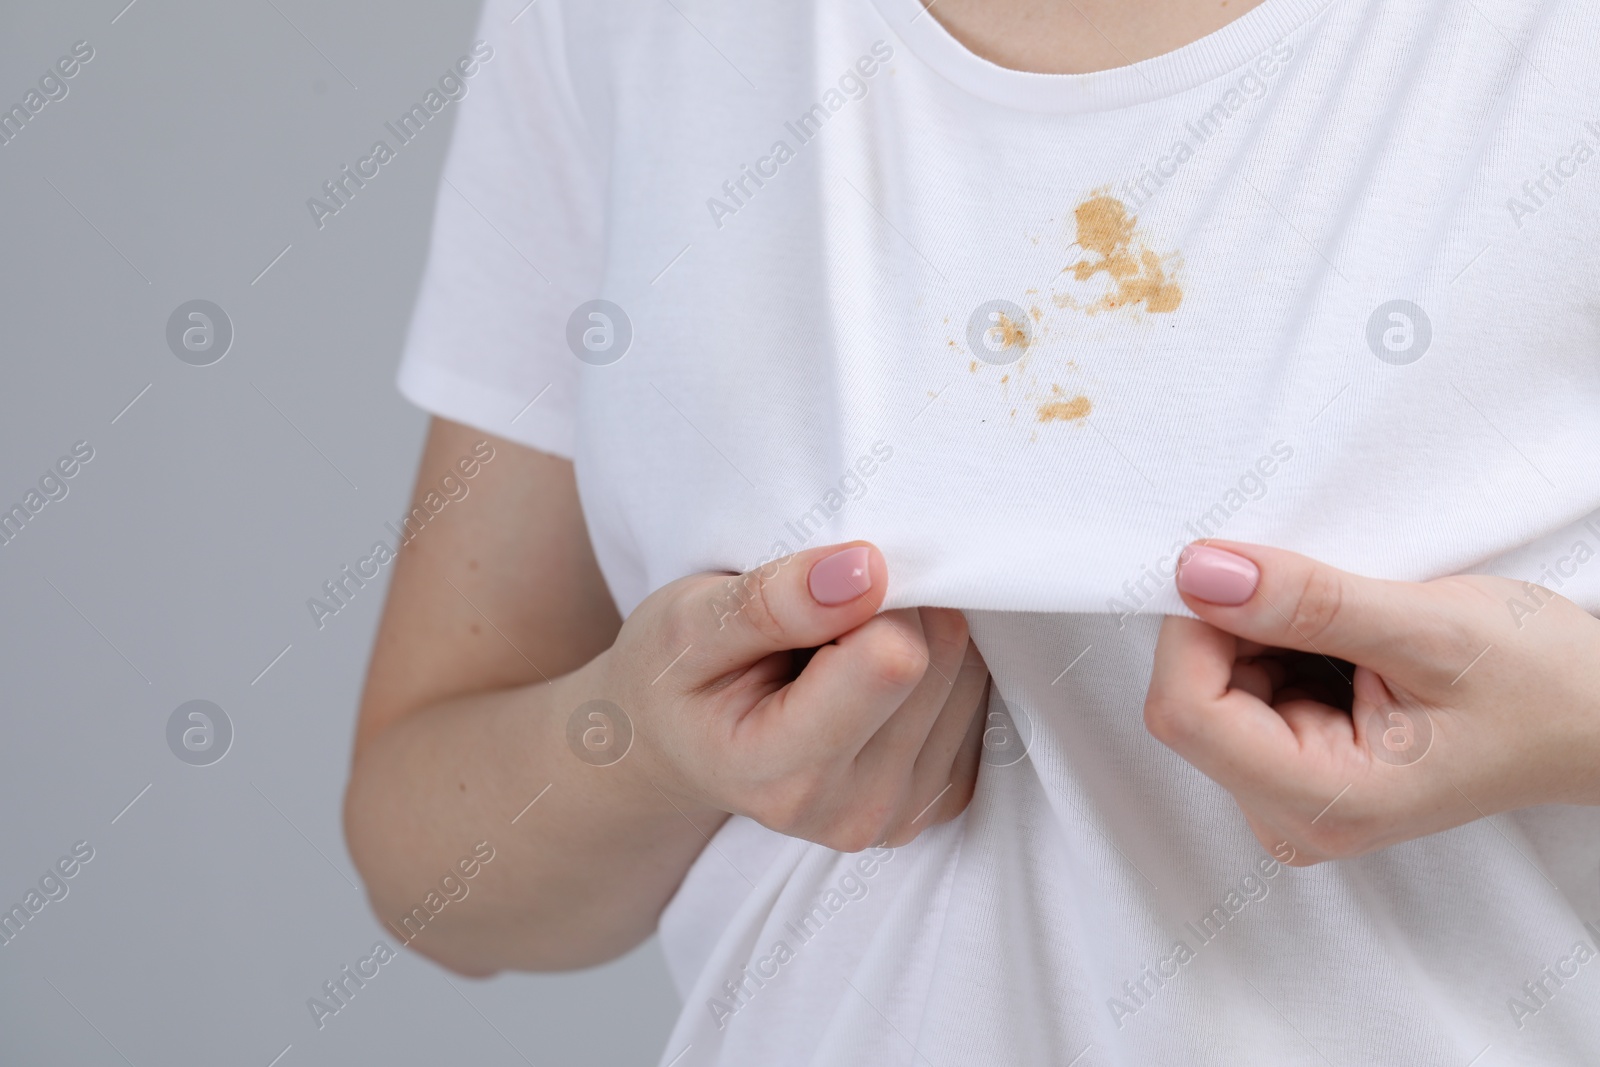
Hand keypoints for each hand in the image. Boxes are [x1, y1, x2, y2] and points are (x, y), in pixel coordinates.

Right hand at [594, 542, 988, 851]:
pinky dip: (932, 666)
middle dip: (889, 608)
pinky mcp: (940, 800)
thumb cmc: (671, 677)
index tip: (809, 597)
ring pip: (968, 668)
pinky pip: (977, 696)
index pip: (895, 656)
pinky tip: (867, 679)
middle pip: (939, 655)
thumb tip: (868, 570)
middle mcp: (858, 811)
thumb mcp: (685, 624)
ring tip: (833, 653)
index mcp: (788, 776)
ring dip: (912, 631)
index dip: (862, 596)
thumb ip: (769, 602)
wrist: (673, 745)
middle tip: (815, 623)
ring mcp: (905, 814)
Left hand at [1143, 540, 1599, 864]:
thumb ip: (1306, 604)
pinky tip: (1347, 650)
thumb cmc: (1544, 687)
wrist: (1599, 718)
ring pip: (1211, 687)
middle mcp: (1291, 816)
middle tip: (1331, 606)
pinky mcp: (1295, 768)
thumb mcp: (1429, 628)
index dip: (1200, 628)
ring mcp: (1290, 796)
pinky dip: (1278, 648)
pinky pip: (1240, 690)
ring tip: (1357, 636)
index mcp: (1323, 802)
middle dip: (1239, 630)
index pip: (1185, 711)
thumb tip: (1200, 574)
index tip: (1251, 575)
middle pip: (1191, 699)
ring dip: (1262, 636)